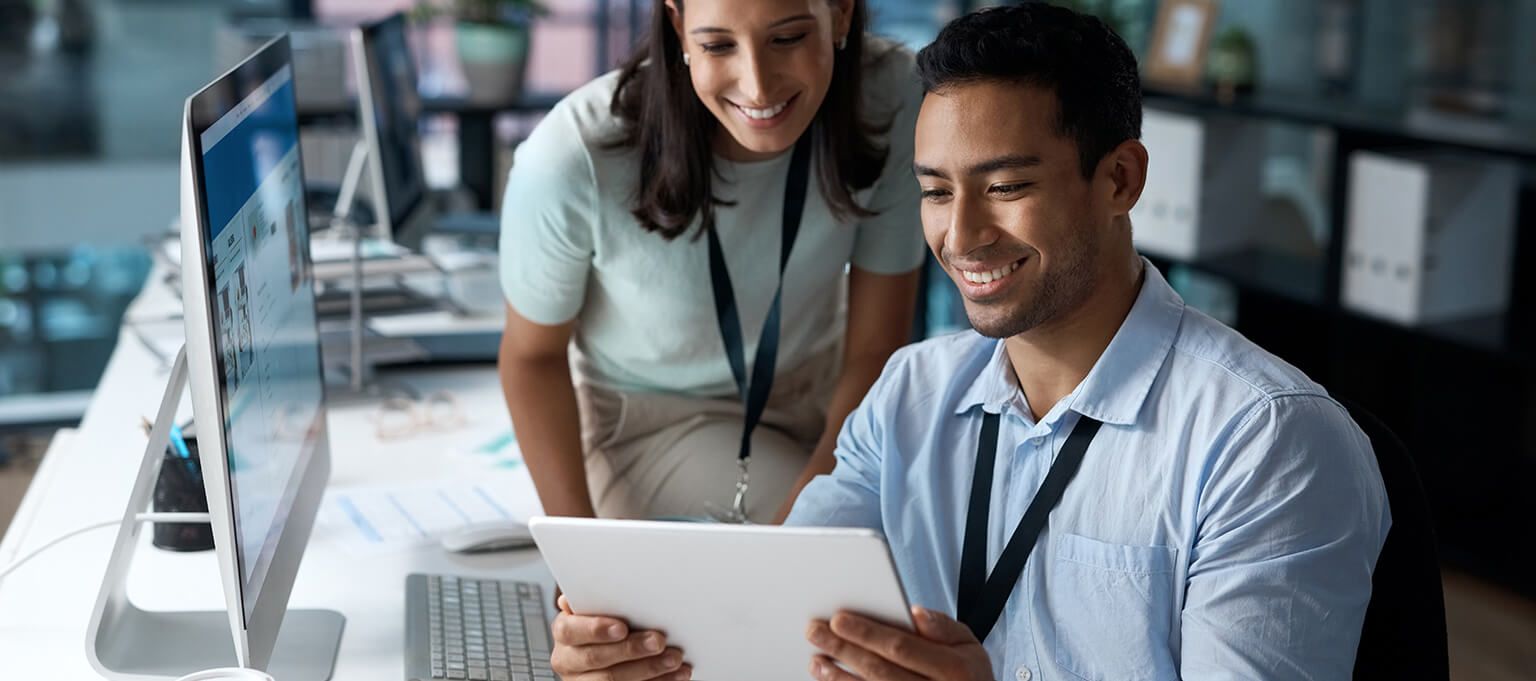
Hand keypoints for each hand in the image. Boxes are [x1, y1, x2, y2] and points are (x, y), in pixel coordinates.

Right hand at [550, 595, 692, 680]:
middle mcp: (568, 659)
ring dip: (649, 669)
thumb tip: (585, 589)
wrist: (604, 652)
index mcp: (565, 631)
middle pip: (596, 657)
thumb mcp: (596, 607)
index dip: (596, 629)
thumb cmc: (603, 621)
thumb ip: (596, 598)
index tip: (622, 627)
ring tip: (674, 659)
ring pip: (613, 680)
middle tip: (659, 640)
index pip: (572, 630)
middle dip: (631, 649)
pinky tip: (675, 675)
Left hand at [806, 606, 991, 680]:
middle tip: (813, 631)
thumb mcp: (969, 645)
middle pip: (878, 671)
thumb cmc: (967, 674)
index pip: (901, 647)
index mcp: (954, 670)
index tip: (837, 619)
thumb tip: (915, 612)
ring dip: (838, 679)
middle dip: (843, 650)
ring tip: (817, 661)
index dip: (867, 633)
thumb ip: (943, 628)